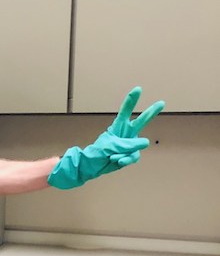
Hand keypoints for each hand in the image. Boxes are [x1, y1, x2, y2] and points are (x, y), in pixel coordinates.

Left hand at [48, 87, 164, 189]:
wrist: (93, 166)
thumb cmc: (98, 152)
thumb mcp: (111, 146)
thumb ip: (127, 144)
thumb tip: (146, 142)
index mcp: (118, 126)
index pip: (125, 111)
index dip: (131, 100)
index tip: (138, 89)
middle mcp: (126, 133)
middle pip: (141, 121)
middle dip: (151, 112)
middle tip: (161, 103)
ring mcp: (129, 144)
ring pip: (137, 146)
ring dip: (125, 153)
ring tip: (113, 156)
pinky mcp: (130, 154)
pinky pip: (133, 156)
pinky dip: (126, 159)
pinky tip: (118, 161)